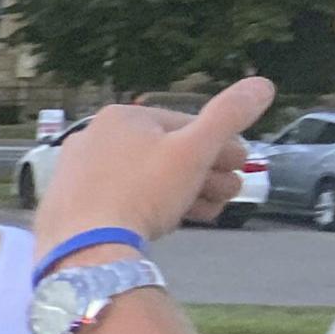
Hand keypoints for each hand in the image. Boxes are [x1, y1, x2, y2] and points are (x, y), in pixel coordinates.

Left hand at [34, 76, 274, 250]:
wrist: (85, 249)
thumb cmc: (141, 192)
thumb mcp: (194, 149)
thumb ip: (229, 116)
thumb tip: (262, 85)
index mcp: (120, 117)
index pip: (183, 125)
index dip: (219, 145)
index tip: (241, 165)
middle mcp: (93, 139)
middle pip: (164, 154)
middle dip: (207, 172)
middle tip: (232, 190)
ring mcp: (78, 175)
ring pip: (145, 179)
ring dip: (187, 192)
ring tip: (213, 209)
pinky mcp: (72, 207)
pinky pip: (122, 201)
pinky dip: (153, 208)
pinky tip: (177, 221)